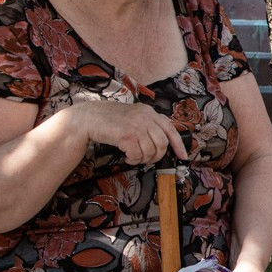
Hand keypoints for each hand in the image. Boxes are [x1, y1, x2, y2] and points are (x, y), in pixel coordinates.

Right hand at [69, 100, 187, 165]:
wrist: (88, 118)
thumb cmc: (110, 120)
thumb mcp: (134, 116)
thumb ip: (148, 124)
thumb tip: (162, 144)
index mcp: (149, 112)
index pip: (171, 129)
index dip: (179, 145)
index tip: (183, 156)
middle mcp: (146, 117)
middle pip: (162, 143)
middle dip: (157, 156)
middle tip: (146, 159)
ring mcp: (136, 125)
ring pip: (151, 151)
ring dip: (143, 159)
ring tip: (133, 157)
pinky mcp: (126, 135)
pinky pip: (138, 155)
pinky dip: (133, 159)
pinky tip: (127, 157)